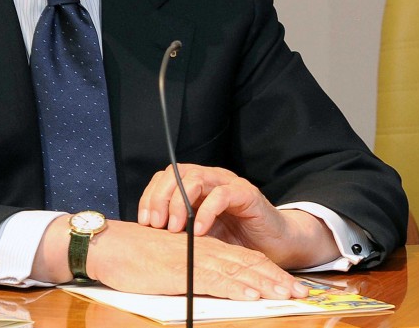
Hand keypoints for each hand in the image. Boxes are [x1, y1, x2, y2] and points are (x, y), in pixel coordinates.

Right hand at [32, 217, 307, 300]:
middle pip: (250, 265)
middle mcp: (205, 251)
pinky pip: (219, 281)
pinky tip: (255, 295)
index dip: (269, 272)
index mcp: (203, 247)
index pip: (244, 259)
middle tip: (302, 293)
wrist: (111, 246)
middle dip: (278, 280)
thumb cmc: (134, 257)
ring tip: (289, 295)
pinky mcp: (186, 271)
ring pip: (241, 272)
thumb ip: (191, 268)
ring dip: (268, 285)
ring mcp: (197, 260)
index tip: (289, 285)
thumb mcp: (170, 262)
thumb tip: (208, 281)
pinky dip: (240, 288)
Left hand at [138, 164, 337, 269]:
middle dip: (161, 198)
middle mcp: (210, 179)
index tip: (144, 221)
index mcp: (195, 186)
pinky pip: (221, 195)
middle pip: (176, 174)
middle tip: (156, 224)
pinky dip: (206, 211)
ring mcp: (228, 184)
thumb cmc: (236, 240)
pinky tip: (200, 230)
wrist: (274, 245)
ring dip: (180, 203)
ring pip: (195, 179)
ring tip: (175, 228)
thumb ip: (179, 228)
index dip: (150, 196)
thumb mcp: (200, 234)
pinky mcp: (246, 194)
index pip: (165, 178)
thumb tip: (148, 234)